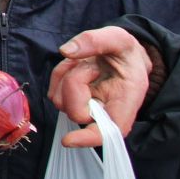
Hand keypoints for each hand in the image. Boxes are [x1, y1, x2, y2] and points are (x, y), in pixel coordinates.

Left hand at [47, 26, 153, 148]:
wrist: (123, 55)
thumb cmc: (125, 52)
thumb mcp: (119, 38)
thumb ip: (95, 41)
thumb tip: (66, 51)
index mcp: (124, 103)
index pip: (106, 132)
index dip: (87, 138)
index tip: (68, 140)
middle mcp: (104, 112)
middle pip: (75, 111)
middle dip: (75, 82)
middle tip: (93, 66)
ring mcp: (85, 108)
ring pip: (60, 100)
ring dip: (68, 76)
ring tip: (88, 64)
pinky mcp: (71, 100)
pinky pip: (54, 90)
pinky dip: (61, 74)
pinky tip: (78, 66)